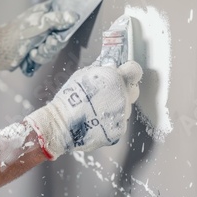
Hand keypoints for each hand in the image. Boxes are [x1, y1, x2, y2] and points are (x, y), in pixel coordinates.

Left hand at [0, 0, 78, 74]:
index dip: (66, 24)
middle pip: (61, 37)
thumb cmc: (16, 34)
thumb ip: (57, 19)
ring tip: (33, 51)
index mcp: (45, 13)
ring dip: (44, 53)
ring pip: (53, 50)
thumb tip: (74, 16)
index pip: (64, 14)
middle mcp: (45, 26)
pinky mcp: (36, 52)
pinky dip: (38, 59)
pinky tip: (30, 56)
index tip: (62, 30)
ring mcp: (41, 40)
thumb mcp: (38, 23)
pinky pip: (46, 58)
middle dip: (53, 44)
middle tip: (46, 43)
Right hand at [24, 61, 142, 159]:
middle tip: (107, 95)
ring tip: (96, 111)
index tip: (123, 73)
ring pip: (125, 108)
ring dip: (115, 108)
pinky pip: (119, 123)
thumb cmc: (69, 99)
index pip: (134, 70)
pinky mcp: (119, 130)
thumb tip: (111, 66)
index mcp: (114, 78)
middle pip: (133, 91)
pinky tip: (96, 122)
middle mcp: (122, 96)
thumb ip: (101, 70)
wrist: (62, 124)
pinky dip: (110, 123)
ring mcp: (122, 115)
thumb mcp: (82, 75)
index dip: (128, 71)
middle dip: (123, 91)